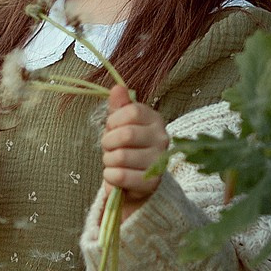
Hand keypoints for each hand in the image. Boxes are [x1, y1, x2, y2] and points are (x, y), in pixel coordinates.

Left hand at [100, 82, 167, 220]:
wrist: (134, 181)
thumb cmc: (126, 147)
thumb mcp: (120, 124)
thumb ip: (119, 106)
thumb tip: (117, 87)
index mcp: (155, 120)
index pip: (131, 111)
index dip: (114, 120)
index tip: (111, 127)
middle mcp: (162, 139)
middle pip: (125, 135)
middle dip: (108, 142)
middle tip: (109, 148)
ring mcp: (159, 161)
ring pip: (120, 157)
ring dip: (108, 161)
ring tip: (112, 162)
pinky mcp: (152, 183)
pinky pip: (120, 176)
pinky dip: (109, 176)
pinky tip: (113, 175)